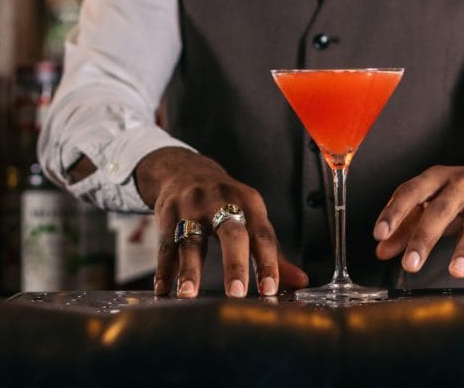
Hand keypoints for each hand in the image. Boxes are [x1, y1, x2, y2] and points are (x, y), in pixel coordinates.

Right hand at [134, 147, 307, 297]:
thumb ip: (273, 252)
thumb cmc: (226, 201)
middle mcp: (221, 201)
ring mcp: (192, 206)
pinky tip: (163, 290)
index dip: (268, 263)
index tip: (270, 289)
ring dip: (190, 269)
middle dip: (234, 264)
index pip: (263, 235)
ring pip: (192, 240)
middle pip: (231, 234)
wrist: (186, 170)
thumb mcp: (251, 216)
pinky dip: (164, 269)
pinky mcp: (167, 214)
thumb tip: (300, 282)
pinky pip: (165, 245)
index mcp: (249, 203)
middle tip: (237, 292)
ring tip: (188, 294)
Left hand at [372, 146, 463, 288]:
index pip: (412, 191)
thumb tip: (381, 250)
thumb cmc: (461, 191)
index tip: (379, 234)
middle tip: (410, 264)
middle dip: (424, 237)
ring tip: (456, 272)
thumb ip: (407, 225)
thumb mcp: (434, 200)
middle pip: (441, 209)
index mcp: (438, 177)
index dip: (395, 211)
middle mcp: (463, 184)